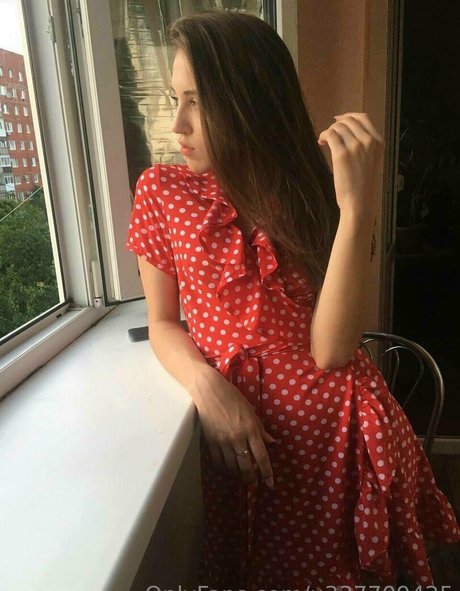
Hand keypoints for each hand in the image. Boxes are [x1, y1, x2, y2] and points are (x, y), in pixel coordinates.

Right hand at [192, 370, 275, 488]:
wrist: (209, 390)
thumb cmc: (232, 397)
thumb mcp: (251, 411)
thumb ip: (261, 429)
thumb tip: (272, 443)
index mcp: (251, 429)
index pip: (262, 457)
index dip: (267, 473)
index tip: (270, 484)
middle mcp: (238, 438)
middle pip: (246, 466)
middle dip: (251, 478)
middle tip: (253, 483)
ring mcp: (223, 441)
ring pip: (232, 466)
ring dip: (237, 474)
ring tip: (241, 475)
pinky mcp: (210, 441)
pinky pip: (218, 461)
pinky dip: (223, 467)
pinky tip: (226, 467)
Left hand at [318, 112, 383, 217]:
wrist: (360, 203)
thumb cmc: (365, 188)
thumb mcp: (373, 163)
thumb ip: (365, 148)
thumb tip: (348, 135)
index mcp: (379, 142)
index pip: (364, 118)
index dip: (349, 116)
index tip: (339, 120)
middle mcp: (369, 141)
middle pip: (349, 120)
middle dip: (337, 124)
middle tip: (329, 134)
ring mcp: (355, 146)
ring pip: (339, 127)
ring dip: (329, 131)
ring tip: (324, 141)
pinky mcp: (341, 154)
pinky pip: (330, 135)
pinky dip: (323, 136)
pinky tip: (321, 143)